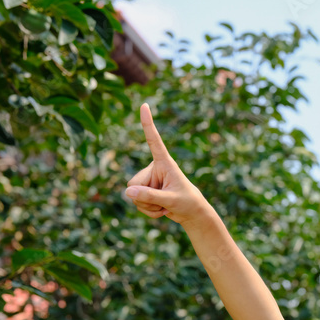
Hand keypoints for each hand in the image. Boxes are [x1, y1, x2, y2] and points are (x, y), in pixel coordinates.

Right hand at [124, 103, 211, 224]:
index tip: (145, 105)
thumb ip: (150, 196)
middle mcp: (154, 168)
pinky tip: (162, 209)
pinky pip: (137, 202)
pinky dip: (149, 210)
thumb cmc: (187, 203)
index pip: (154, 141)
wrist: (192, 214)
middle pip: (134, 184)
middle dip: (146, 198)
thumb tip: (127, 192)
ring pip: (133, 195)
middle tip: (165, 202)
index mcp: (165, 163)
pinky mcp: (146, 190)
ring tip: (165, 205)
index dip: (148, 125)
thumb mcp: (171, 201)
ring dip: (148, 206)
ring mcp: (149, 179)